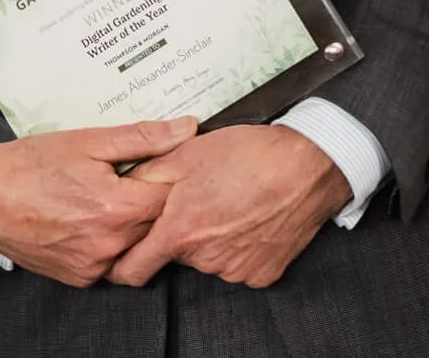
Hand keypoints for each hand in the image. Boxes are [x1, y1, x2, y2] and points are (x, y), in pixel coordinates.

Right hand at [0, 117, 195, 286]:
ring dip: (131, 224)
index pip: (170, 197)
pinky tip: (93, 219)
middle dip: (150, 201)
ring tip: (109, 198)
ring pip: (135, 245)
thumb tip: (186, 129)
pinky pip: (111, 262)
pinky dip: (110, 242)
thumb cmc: (31, 164)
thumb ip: (143, 138)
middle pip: (156, 224)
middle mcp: (108, 245)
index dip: (166, 177)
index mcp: (117, 209)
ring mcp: (93, 267)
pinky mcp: (79, 278)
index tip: (156, 165)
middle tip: (129, 179)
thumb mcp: (88, 141)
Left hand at [105, 123, 350, 288]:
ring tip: (229, 203)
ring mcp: (235, 271)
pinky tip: (249, 218)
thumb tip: (120, 192)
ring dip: (210, 239)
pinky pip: (238, 265)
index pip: (132, 269)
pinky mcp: (262, 274)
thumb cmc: (249, 155)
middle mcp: (205, 261)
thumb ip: (146, 178)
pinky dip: (238, 247)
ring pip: (207, 260)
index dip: (121, 260)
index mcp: (180, 232)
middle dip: (179, 232)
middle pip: (175, 256)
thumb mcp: (187, 154)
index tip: (123, 249)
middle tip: (198, 200)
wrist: (308, 166)